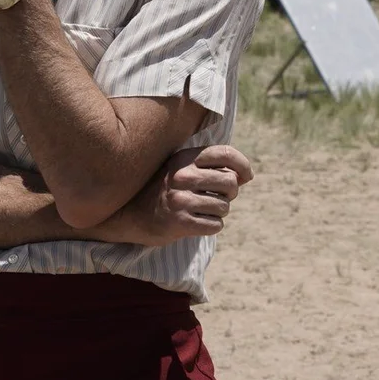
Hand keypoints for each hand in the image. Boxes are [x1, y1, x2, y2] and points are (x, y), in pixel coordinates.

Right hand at [104, 145, 253, 247]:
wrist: (132, 215)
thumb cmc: (165, 190)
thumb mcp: (182, 168)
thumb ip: (212, 167)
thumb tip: (247, 175)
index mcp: (185, 158)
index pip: (225, 154)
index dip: (243, 165)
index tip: (246, 176)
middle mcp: (183, 176)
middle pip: (230, 182)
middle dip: (230, 194)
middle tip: (217, 197)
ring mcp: (181, 199)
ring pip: (224, 207)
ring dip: (218, 212)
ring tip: (202, 210)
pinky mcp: (180, 222)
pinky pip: (215, 225)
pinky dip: (211, 226)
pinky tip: (197, 222)